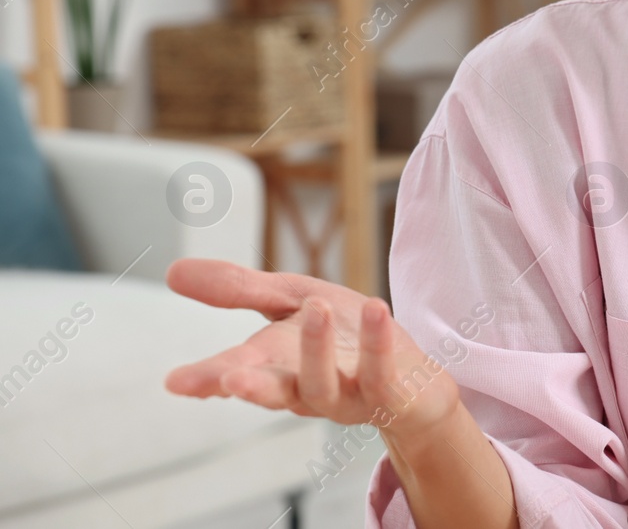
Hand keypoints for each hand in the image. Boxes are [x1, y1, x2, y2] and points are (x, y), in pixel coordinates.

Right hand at [164, 258, 458, 446]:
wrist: (416, 382)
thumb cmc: (348, 339)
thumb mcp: (294, 301)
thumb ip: (240, 290)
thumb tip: (172, 271)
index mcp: (277, 366)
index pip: (236, 371)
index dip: (207, 378)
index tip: (176, 382)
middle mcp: (305, 388)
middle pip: (271, 390)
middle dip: (248, 386)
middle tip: (226, 377)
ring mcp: (347, 395)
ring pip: (323, 384)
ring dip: (315, 350)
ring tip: (314, 307)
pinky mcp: (389, 394)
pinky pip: (380, 373)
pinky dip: (377, 343)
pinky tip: (375, 307)